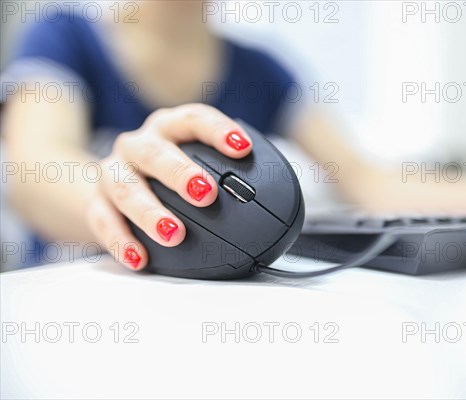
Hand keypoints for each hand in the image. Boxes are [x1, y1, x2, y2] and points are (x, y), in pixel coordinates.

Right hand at [85, 104, 252, 269]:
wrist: (111, 183)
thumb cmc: (167, 174)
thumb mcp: (195, 162)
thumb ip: (228, 174)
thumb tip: (278, 204)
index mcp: (169, 128)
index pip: (194, 119)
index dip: (217, 131)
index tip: (242, 148)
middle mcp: (138, 145)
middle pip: (154, 152)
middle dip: (180, 172)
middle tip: (206, 194)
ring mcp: (113, 172)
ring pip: (124, 187)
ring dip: (149, 212)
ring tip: (174, 234)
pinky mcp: (95, 202)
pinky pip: (102, 221)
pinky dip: (120, 241)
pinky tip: (140, 259)